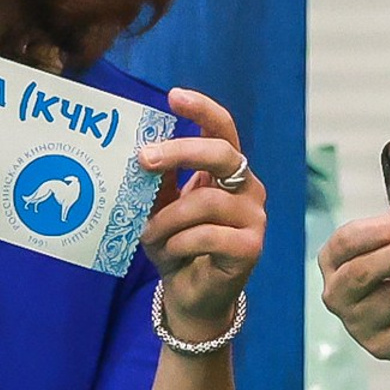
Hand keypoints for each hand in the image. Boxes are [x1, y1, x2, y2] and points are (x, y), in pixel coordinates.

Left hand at [139, 87, 264, 342]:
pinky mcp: (251, 247)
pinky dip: (181, 243)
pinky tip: (172, 252)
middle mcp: (247, 188)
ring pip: (206, 202)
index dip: (203, 110)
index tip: (174, 96)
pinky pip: (208, 235)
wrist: (190, 294)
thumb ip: (156, 179)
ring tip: (149, 234)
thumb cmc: (175, 244)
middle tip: (144, 159)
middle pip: (223, 155)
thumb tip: (136, 148)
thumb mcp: (159, 206)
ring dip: (168, 218)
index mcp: (226, 171)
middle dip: (181, 152)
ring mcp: (254, 218)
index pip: (223, 130)